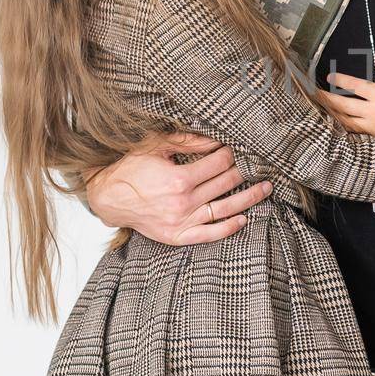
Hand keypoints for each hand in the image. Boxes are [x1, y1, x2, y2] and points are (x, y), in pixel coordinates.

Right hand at [84, 132, 272, 244]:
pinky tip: (243, 219)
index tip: (236, 148)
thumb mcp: (156, 146)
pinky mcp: (176, 235)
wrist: (108, 197)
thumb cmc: (130, 168)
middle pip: (225, 184)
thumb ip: (188, 142)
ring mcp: (181, 222)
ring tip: (265, 188)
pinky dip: (227, 228)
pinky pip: (208, 235)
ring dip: (248, 198)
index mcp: (179, 179)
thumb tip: (216, 139)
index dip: (230, 154)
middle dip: (243, 171)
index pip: (218, 164)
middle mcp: (183, 203)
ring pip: (224, 210)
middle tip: (257, 164)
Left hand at [320, 55, 374, 154]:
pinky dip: (342, 125)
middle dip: (327, 98)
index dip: (341, 80)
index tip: (329, 76)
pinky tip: (337, 123)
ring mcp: (373, 125)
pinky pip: (354, 130)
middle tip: (313, 93)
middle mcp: (373, 111)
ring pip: (345, 119)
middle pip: (343, 105)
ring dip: (331, 113)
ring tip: (320, 108)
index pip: (356, 86)